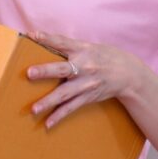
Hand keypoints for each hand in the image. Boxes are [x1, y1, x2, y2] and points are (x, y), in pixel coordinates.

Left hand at [26, 31, 147, 129]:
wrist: (127, 73)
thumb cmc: (102, 56)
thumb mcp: (87, 47)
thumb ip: (67, 47)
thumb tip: (42, 41)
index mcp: (82, 49)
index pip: (62, 42)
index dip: (47, 38)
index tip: (31, 35)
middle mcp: (84, 66)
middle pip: (62, 69)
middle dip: (46, 71)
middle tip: (29, 73)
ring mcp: (86, 84)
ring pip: (65, 93)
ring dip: (48, 101)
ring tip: (34, 109)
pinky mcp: (88, 97)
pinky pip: (71, 108)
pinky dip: (59, 116)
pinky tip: (47, 123)